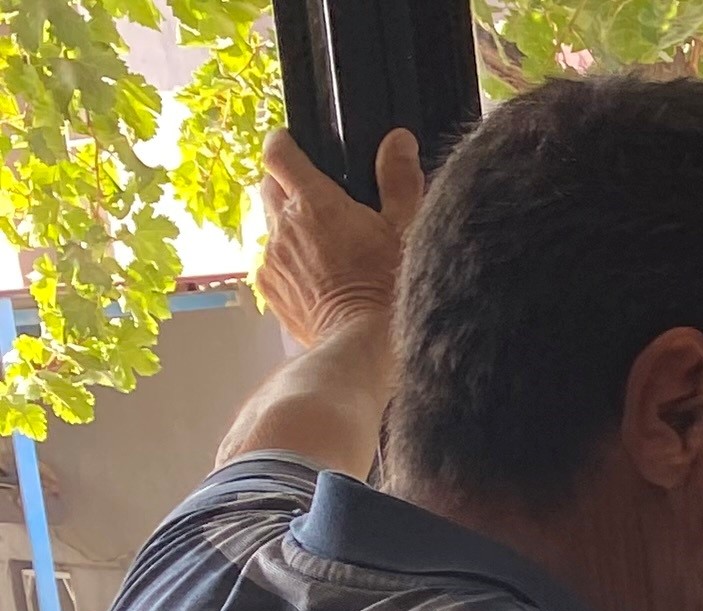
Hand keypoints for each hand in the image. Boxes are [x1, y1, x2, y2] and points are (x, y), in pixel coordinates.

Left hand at [256, 127, 421, 350]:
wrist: (364, 348)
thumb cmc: (388, 290)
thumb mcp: (406, 231)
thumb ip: (399, 181)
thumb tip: (399, 142)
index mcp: (314, 201)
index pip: (278, 152)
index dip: (284, 144)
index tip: (294, 146)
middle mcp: (284, 224)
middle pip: (269, 186)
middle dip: (288, 188)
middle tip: (320, 204)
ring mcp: (272, 257)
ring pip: (270, 225)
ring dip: (290, 228)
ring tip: (323, 248)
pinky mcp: (270, 287)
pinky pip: (271, 262)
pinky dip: (288, 263)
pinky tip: (317, 279)